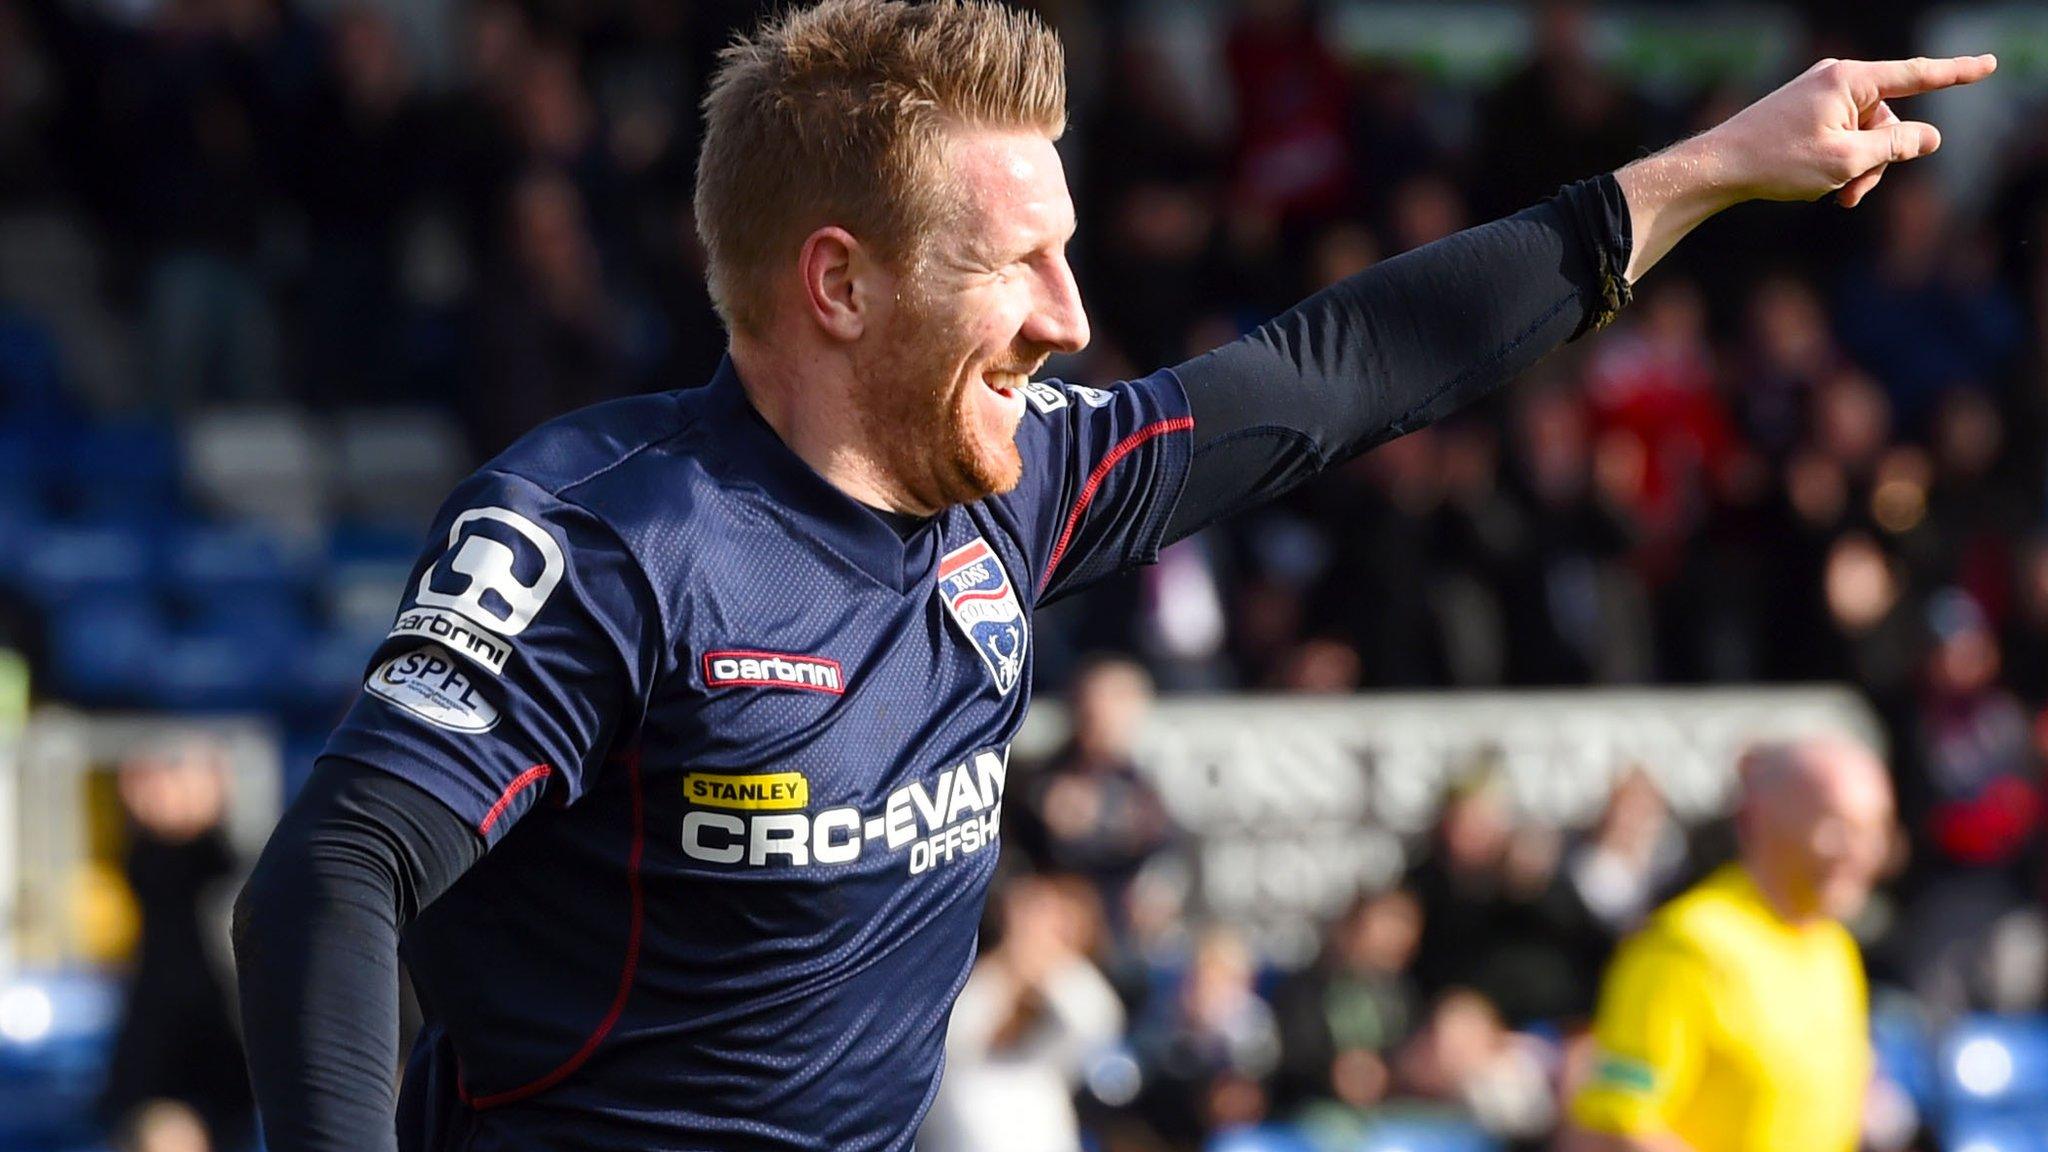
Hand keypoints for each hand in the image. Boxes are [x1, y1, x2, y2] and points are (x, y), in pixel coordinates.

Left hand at [1707, 55, 1996, 206]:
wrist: (1716, 166)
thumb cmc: (1776, 162)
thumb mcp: (1846, 160)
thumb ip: (1895, 146)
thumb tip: (1930, 136)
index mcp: (1849, 80)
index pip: (1917, 76)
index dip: (1956, 75)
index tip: (1988, 65)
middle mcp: (1836, 78)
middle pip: (1888, 120)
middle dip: (1880, 159)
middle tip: (1853, 193)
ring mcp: (1819, 95)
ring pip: (1865, 135)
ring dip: (1858, 168)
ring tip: (1835, 195)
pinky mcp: (1806, 113)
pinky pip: (1841, 137)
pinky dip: (1839, 163)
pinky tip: (1821, 188)